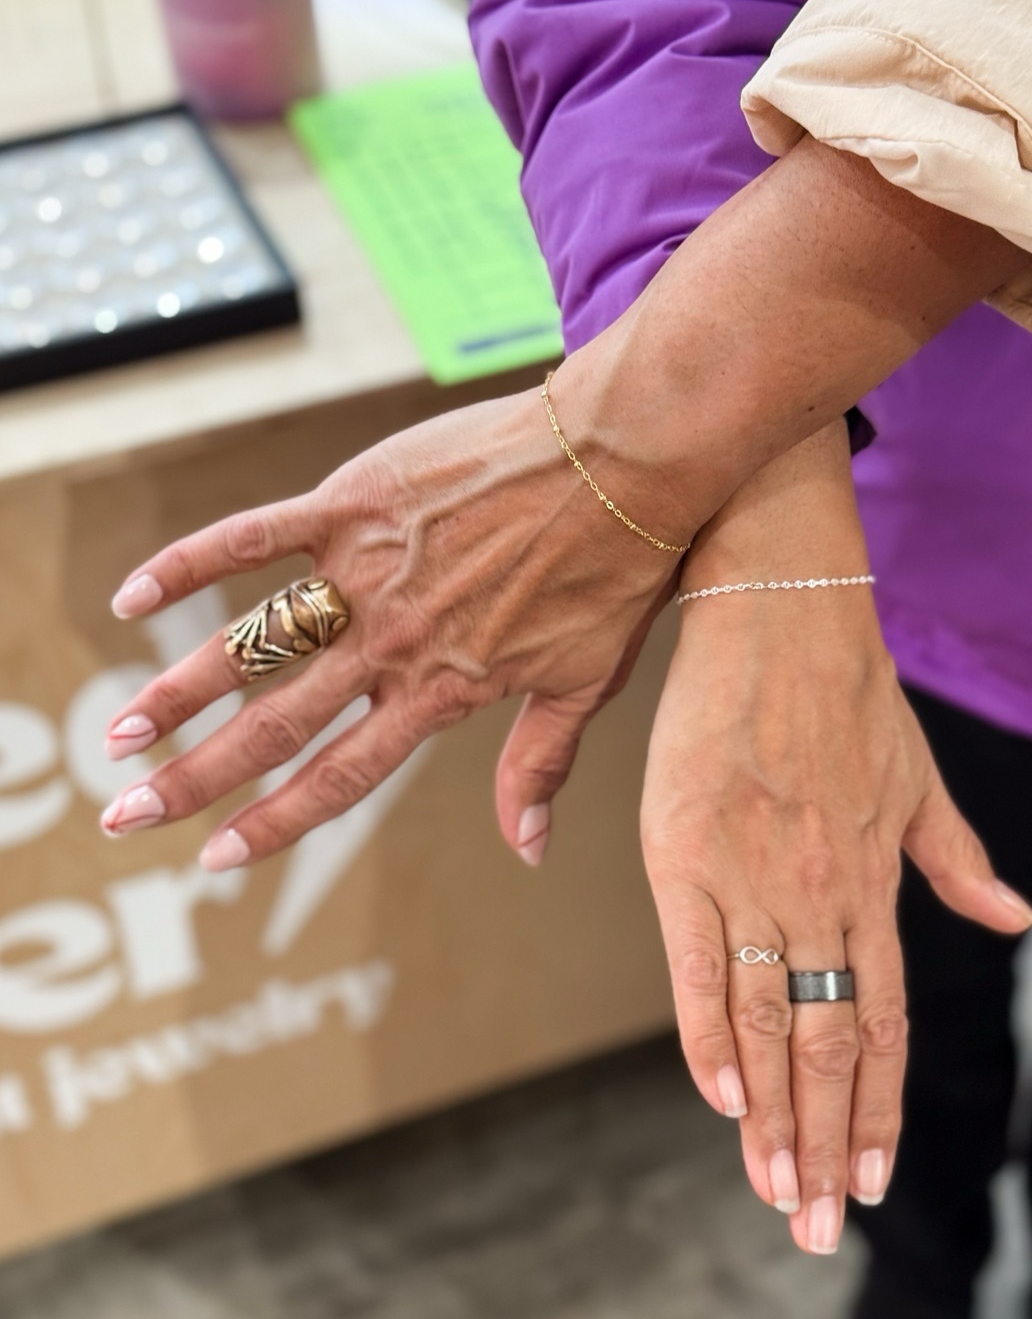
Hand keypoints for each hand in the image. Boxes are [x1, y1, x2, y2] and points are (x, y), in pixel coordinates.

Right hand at [101, 386, 678, 867]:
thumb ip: (539, 764)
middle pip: (275, 726)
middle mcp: (390, 642)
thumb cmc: (615, 571)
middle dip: (195, 778)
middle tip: (126, 814)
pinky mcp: (354, 503)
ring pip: (253, 643)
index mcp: (440, 690)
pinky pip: (255, 535)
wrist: (624, 460)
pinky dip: (191, 561)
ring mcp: (365, 572)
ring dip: (179, 690)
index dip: (276, 821)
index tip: (218, 858)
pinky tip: (131, 594)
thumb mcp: (585, 683)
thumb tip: (530, 851)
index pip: (340, 776)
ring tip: (120, 732)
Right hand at [639, 429, 1031, 1254]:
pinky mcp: (684, 849)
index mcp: (873, 877)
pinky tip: (723, 1099)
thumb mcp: (917, 773)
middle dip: (823, 1142)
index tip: (868, 1178)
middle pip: (827, 1042)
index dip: (875, 1106)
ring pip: (769, 1019)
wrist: (777, 603)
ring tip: (772, 1191)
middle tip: (811, 1225)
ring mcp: (753, 874)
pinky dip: (710, 1036)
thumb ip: (955, 855)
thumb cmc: (845, 683)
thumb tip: (1006, 921)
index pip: (882, 1020)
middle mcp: (821, 890)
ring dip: (774, 1116)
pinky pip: (700, 962)